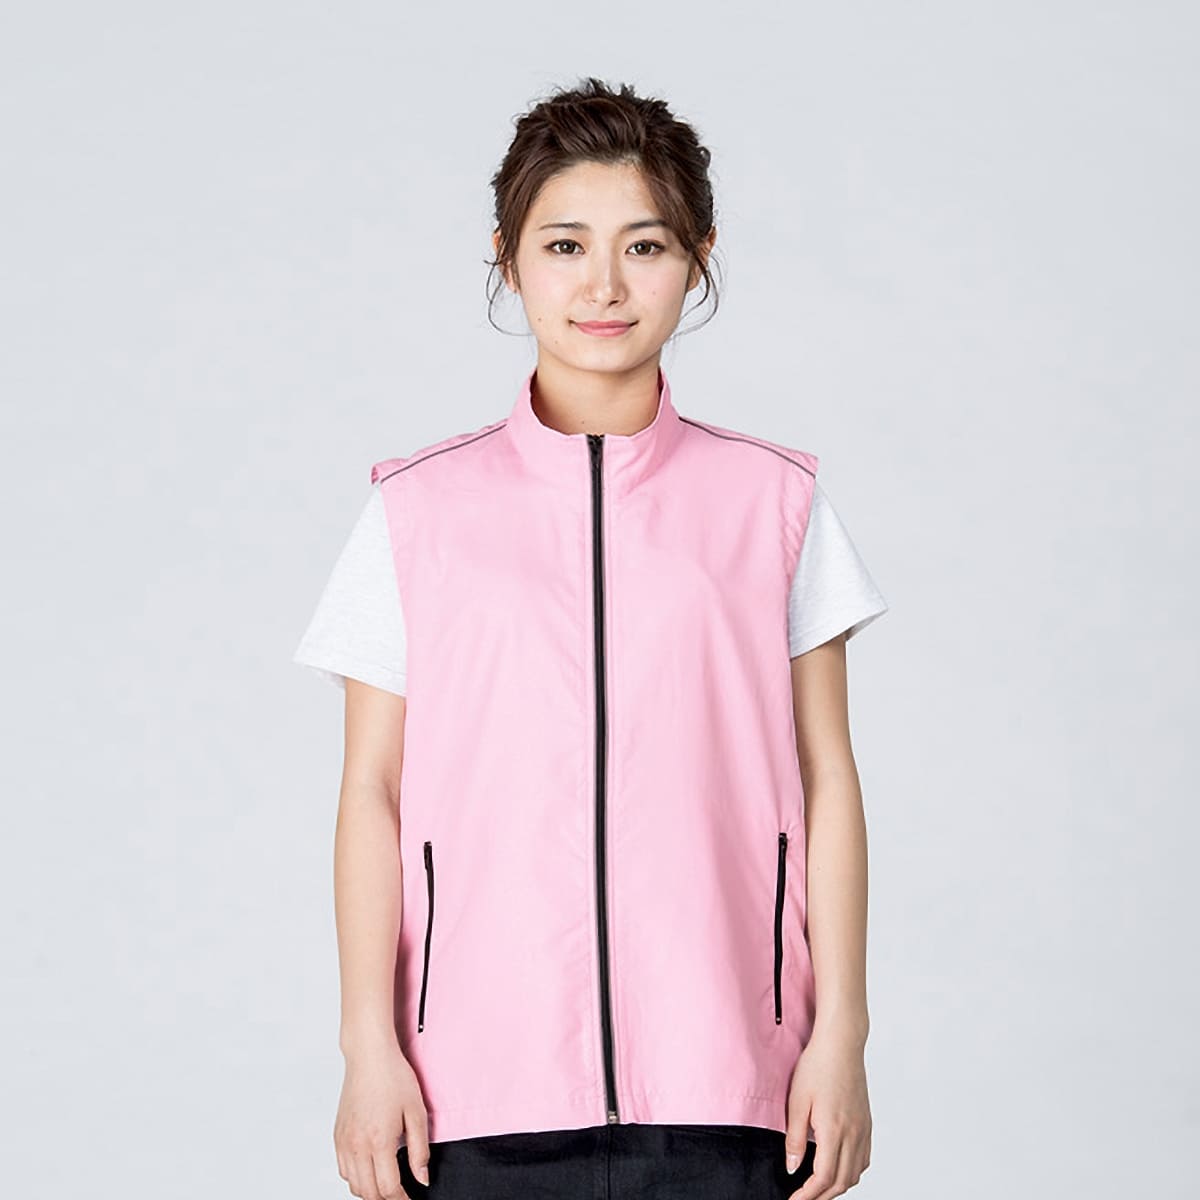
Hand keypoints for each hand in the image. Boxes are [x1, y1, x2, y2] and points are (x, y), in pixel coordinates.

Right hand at [334, 1041, 430, 1198]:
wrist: (369, 1056)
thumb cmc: (394, 1077)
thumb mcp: (417, 1112)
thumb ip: (419, 1150)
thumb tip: (422, 1178)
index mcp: (379, 1141)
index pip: (388, 1188)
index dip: (401, 1199)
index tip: (410, 1197)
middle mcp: (357, 1145)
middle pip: (368, 1192)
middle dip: (386, 1198)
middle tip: (401, 1192)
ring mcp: (344, 1141)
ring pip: (354, 1184)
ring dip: (370, 1190)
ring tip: (387, 1182)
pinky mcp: (337, 1135)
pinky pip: (343, 1169)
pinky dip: (356, 1177)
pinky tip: (370, 1168)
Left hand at [782, 1029, 871, 1198]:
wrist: (841, 1044)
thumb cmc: (818, 1066)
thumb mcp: (797, 1101)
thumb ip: (794, 1138)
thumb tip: (792, 1167)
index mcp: (834, 1130)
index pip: (823, 1178)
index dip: (808, 1195)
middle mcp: (853, 1134)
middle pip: (841, 1182)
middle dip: (822, 1196)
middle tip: (803, 1198)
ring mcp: (863, 1129)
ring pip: (855, 1173)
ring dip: (837, 1186)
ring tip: (818, 1187)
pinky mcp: (867, 1123)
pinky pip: (863, 1159)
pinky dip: (851, 1172)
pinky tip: (838, 1168)